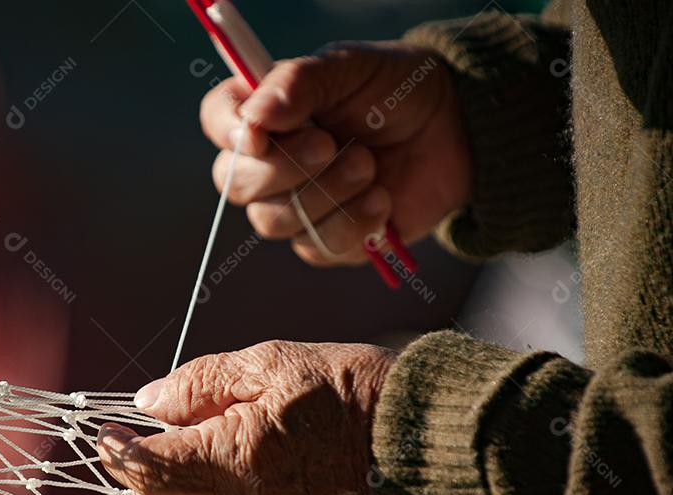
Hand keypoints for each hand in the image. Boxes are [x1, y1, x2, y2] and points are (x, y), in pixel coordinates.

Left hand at [96, 341, 394, 494]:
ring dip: (178, 489)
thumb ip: (201, 383)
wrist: (422, 437)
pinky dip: (217, 489)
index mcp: (237, 459)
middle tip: (147, 444)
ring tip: (198, 437)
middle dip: (140, 487)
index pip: (147, 472)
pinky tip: (241, 448)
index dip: (116, 451)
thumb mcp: (272, 363)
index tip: (107, 430)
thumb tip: (148, 403)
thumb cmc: (351, 388)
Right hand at [200, 42, 471, 265]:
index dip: (228, 133)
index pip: (218, 120)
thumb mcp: (352, 68)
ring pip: (274, 222)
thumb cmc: (397, 90)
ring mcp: (294, 206)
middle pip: (235, 183)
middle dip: (285, 168)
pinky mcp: (326, 241)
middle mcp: (269, 161)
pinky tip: (383, 200)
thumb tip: (256, 116)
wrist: (456, 132)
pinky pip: (318, 248)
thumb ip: (300, 83)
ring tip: (370, 165)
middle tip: (332, 144)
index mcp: (266, 111)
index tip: (260, 135)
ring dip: (327, 194)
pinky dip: (354, 223)